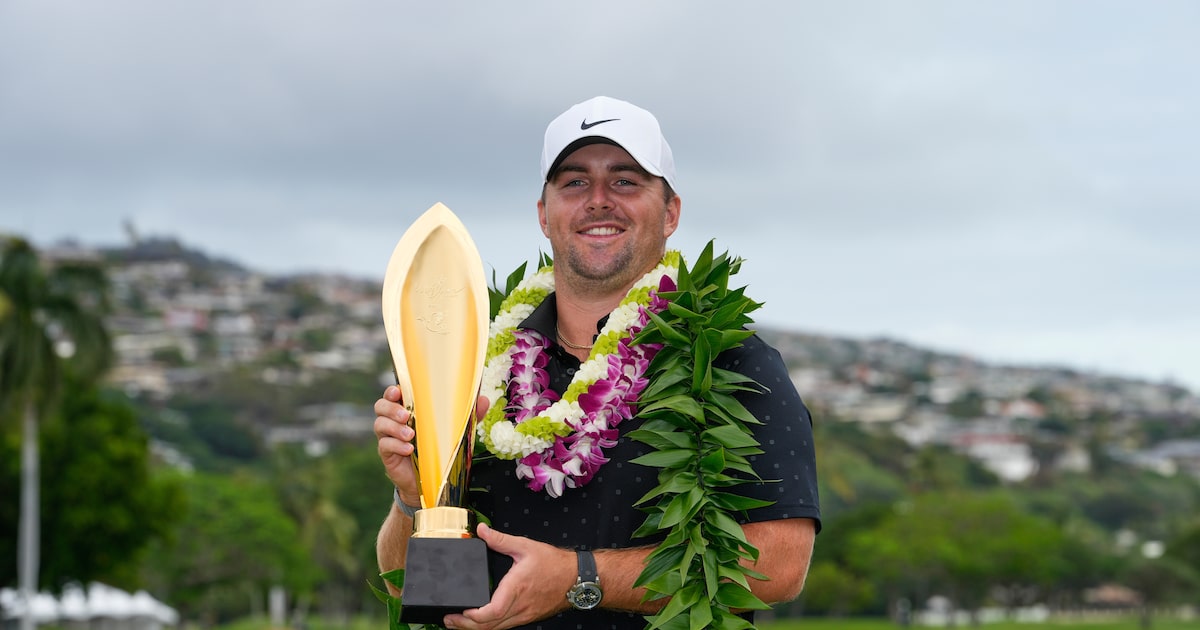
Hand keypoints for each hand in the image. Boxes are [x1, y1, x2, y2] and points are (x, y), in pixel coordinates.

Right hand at [374, 387, 491, 506]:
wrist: (428, 479)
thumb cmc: (438, 449)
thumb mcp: (453, 431)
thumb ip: (466, 416)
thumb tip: (483, 400)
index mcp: (408, 410)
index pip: (393, 395)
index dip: (392, 391)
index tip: (398, 391)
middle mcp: (394, 421)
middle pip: (380, 406)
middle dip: (391, 408)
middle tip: (406, 415)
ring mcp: (388, 437)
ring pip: (380, 425)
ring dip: (394, 427)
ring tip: (410, 434)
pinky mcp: (387, 454)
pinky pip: (384, 446)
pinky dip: (396, 445)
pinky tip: (409, 449)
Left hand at [442, 524, 574, 629]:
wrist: (577, 579)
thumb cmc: (554, 564)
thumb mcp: (525, 546)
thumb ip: (500, 539)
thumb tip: (481, 531)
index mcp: (516, 589)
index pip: (491, 612)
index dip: (473, 617)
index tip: (459, 610)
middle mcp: (518, 607)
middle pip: (488, 627)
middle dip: (465, 626)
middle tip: (448, 620)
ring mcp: (523, 616)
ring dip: (475, 629)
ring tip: (458, 623)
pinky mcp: (527, 618)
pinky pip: (505, 627)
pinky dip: (489, 627)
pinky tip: (481, 622)